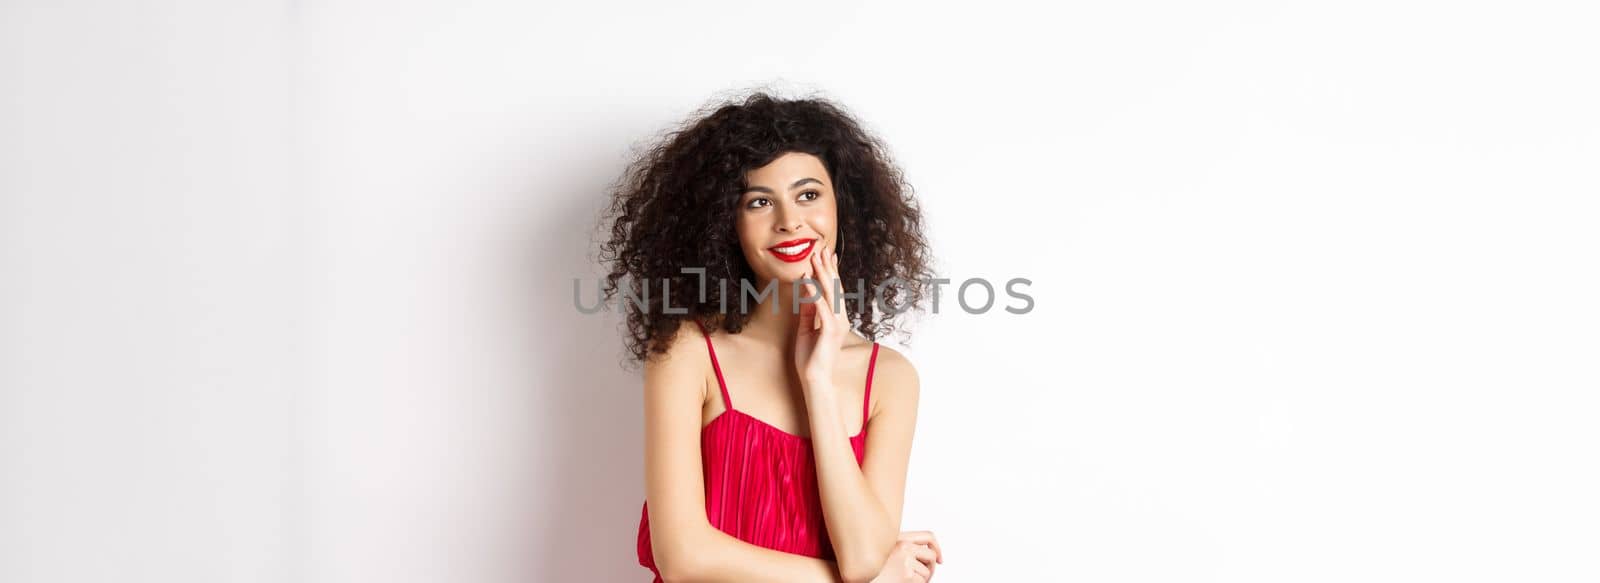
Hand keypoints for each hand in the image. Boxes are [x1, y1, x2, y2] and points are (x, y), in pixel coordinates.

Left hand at [794, 241, 848, 390]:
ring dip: (823, 276)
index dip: (829, 272)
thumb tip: (806, 292)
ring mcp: (837, 325)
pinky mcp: (830, 332)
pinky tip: (808, 282)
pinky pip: (822, 309)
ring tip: (815, 259)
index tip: (825, 255)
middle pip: (834, 288)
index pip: (833, 290)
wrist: (814, 379)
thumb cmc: (810, 358)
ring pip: (830, 295)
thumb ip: (807, 311)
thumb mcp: (806, 329)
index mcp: (836, 318)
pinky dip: (815, 294)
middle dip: (827, 268)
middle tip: (821, 249)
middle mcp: (840, 319)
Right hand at [870, 530, 942, 582]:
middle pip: (931, 556)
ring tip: (908, 582)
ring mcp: (905, 560)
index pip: (928, 536)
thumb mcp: (886, 553)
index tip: (940, 559)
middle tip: (926, 577)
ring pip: (927, 572)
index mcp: (898, 539)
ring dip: (922, 580)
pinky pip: (922, 582)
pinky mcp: (907, 575)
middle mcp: (902, 546)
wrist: (859, 579)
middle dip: (931, 568)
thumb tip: (927, 554)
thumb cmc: (871, 570)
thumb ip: (903, 550)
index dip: (937, 548)